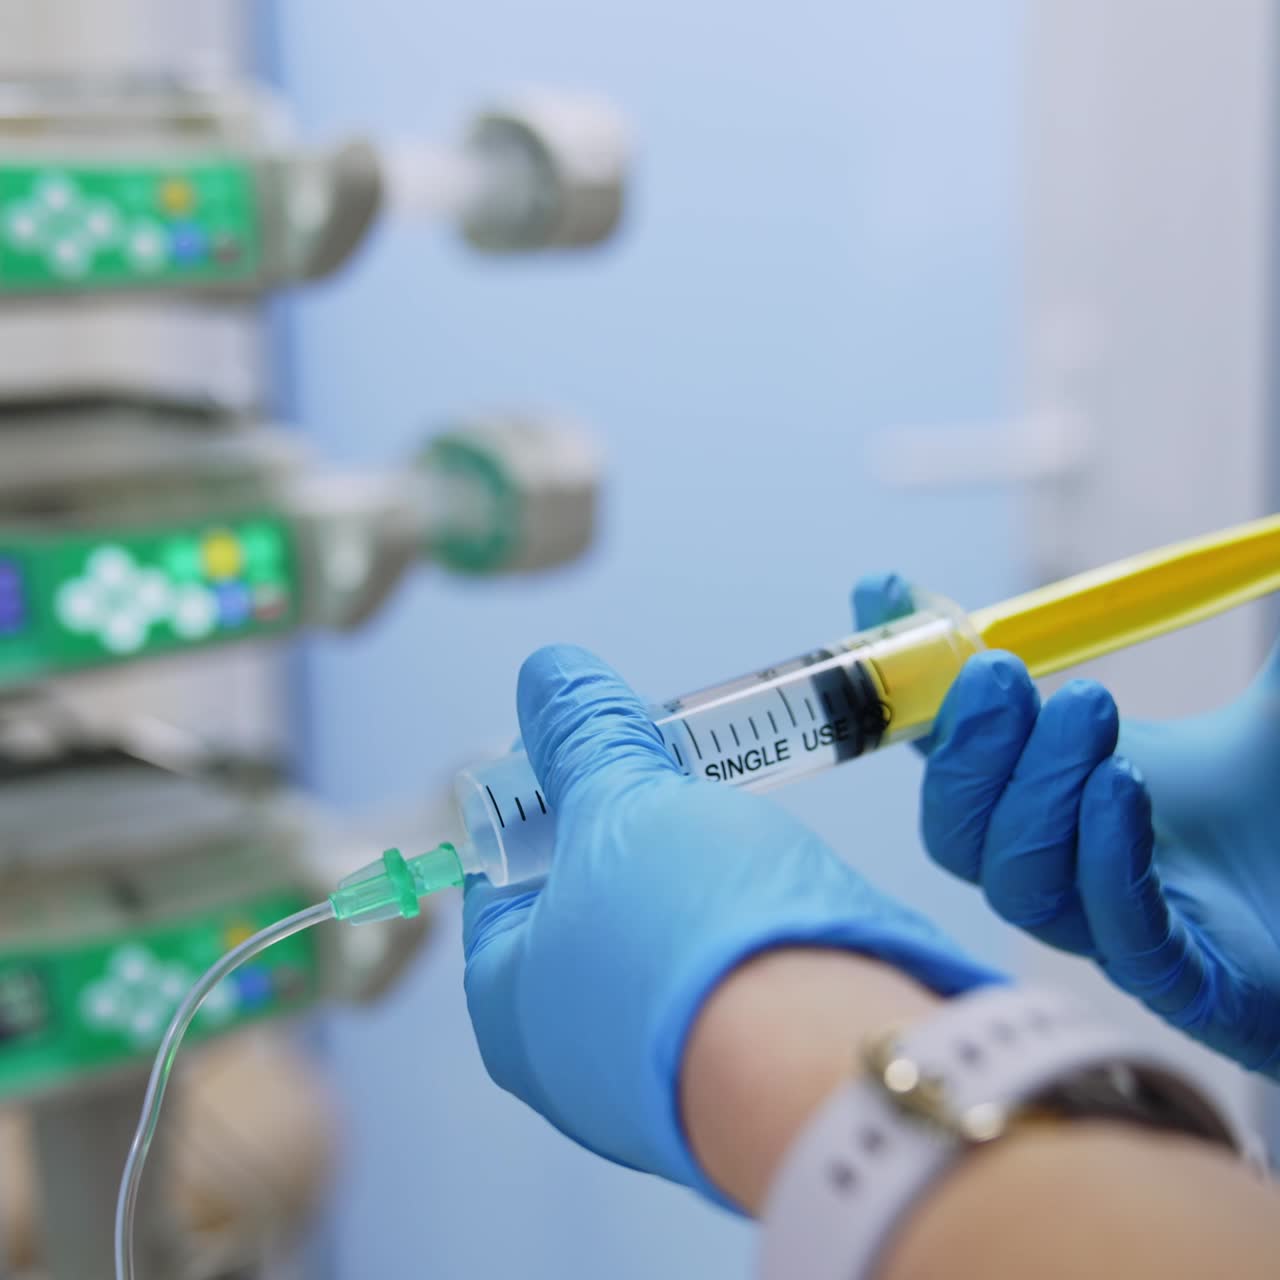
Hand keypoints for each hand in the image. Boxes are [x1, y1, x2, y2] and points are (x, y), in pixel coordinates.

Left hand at [462, 644, 1001, 1198]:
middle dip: (630, 837)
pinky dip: (740, 933)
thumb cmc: (688, 931)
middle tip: (667, 777)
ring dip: (694, 881)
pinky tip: (769, 892)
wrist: (830, 1058)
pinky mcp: (743, 1080)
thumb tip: (547, 670)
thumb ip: (585, 737)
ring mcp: (661, 1079)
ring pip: (663, 945)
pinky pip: (725, 984)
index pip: (501, 880)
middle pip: (588, 909)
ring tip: (724, 825)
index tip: (591, 756)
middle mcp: (573, 1060)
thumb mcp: (623, 804)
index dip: (543, 804)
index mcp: (509, 1004)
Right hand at [855, 574, 1279, 1077]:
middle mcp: (1072, 875)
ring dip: (1035, 792)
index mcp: (1064, 802)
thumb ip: (1220, 627)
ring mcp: (1124, 939)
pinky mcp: (1194, 992)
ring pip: (1018, 883)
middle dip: (967, 750)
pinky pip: (1121, 938)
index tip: (887, 596)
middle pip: (960, 835)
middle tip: (1000, 671)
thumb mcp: (1266, 703)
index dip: (911, 681)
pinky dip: (1104, 856)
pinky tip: (1121, 785)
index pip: (958, 749)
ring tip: (1089, 707)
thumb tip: (1246, 536)